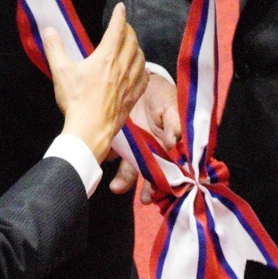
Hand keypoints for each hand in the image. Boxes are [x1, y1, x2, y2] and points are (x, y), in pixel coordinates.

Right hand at [43, 3, 148, 161]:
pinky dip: (143, 68)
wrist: (90, 129)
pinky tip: (140, 70)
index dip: (120, 16)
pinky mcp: (133, 97)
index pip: (117, 29)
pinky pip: (144, 77)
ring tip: (131, 45)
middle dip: (128, 30)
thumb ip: (55, 48)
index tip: (121, 7)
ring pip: (141, 58)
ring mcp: (130, 82)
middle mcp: (122, 66)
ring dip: (137, 47)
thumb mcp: (60, 71)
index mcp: (106, 57)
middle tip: (123, 26)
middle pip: (132, 41)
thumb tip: (49, 30)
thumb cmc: (76, 100)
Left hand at [109, 65, 180, 201]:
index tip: (164, 191)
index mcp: (166, 144)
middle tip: (145, 198)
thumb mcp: (171, 107)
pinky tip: (103, 159)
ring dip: (124, 180)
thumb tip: (174, 141)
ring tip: (118, 188)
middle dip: (147, 188)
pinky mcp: (116, 138)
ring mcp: (132, 145)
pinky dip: (107, 156)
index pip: (170, 168)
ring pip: (129, 166)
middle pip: (149, 173)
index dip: (167, 181)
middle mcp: (149, 149)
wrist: (140, 80)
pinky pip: (111, 150)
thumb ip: (174, 123)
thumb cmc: (162, 96)